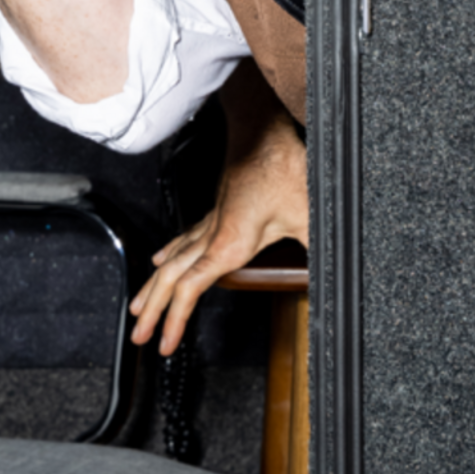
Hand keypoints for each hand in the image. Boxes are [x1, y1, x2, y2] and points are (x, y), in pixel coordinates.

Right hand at [129, 108, 308, 358]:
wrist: (263, 130)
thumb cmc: (280, 165)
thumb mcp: (308, 215)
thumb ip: (319, 250)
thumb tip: (337, 279)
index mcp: (227, 244)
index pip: (188, 289)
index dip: (173, 321)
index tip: (164, 344)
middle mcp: (212, 235)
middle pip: (169, 279)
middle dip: (151, 311)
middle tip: (138, 338)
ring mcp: (209, 222)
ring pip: (170, 260)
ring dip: (151, 287)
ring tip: (138, 308)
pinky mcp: (215, 211)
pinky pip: (181, 240)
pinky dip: (166, 256)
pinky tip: (158, 261)